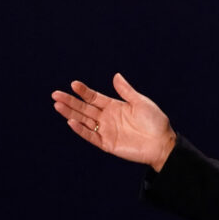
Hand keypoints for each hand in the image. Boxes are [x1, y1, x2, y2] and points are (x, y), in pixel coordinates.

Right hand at [52, 73, 175, 171]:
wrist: (163, 143)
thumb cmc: (155, 122)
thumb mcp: (141, 103)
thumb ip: (126, 91)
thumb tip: (116, 75)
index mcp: (115, 107)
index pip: (94, 98)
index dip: (84, 91)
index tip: (74, 84)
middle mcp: (108, 118)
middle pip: (85, 108)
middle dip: (70, 101)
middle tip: (55, 94)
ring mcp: (106, 131)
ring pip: (84, 121)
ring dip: (71, 113)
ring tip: (57, 105)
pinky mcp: (107, 144)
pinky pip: (91, 136)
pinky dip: (81, 130)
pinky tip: (71, 121)